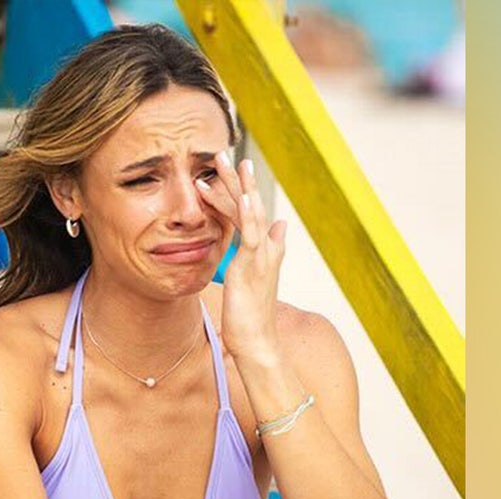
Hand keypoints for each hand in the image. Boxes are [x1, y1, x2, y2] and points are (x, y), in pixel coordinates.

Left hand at [195, 151, 285, 361]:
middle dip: (236, 179)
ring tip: (226, 162)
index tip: (224, 171)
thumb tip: (278, 228)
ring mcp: (260, 255)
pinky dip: (249, 213)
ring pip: (250, 212)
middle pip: (249, 205)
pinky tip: (244, 195)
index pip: (247, 213)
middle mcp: (264, 247)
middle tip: (223, 153)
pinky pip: (252, 234)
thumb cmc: (249, 318)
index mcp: (259, 250)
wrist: (257, 343)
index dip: (236, 191)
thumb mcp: (250, 282)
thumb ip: (261, 255)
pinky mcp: (253, 265)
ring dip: (238, 185)